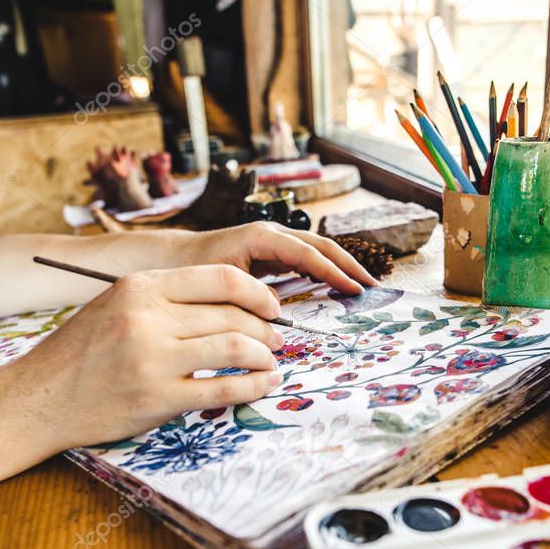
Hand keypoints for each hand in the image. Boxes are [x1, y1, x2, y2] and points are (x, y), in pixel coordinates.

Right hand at [4, 265, 284, 450]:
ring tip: (270, 363)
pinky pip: (224, 389)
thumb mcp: (116, 304)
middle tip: (277, 341)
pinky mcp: (158, 398)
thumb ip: (165, 298)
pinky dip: (253, 387)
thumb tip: (229, 303)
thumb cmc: (81, 352)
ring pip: (236, 349)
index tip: (272, 307)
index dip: (259, 293)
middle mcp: (148, 317)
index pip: (222, 279)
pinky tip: (262, 385)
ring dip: (265, 357)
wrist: (38, 399)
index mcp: (142, 287)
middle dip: (266, 330)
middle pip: (233, 316)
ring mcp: (153, 359)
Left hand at [166, 222, 377, 293]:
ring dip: (342, 266)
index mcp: (260, 237)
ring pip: (317, 249)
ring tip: (364, 286)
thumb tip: (277, 315)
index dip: (334, 272)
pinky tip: (340, 286)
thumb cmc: (192, 272)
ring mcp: (274, 239)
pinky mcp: (273, 251)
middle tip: (373, 287)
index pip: (308, 253)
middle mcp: (271, 233)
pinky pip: (307, 257)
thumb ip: (247, 300)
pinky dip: (326, 270)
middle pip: (321, 245)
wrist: (176, 258)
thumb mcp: (218, 288)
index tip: (355, 291)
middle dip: (349, 265)